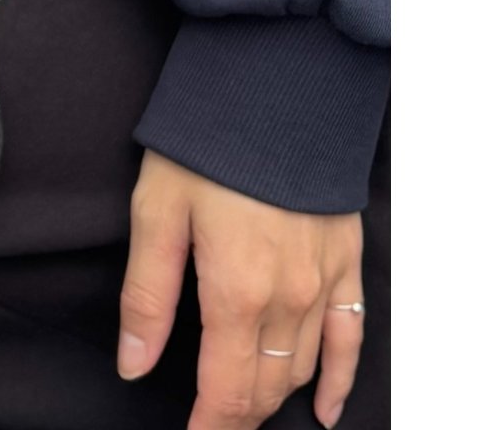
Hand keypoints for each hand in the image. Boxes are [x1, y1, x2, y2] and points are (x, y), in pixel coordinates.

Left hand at [119, 150, 364, 428]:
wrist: (274, 88)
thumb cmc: (208, 142)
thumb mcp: (155, 213)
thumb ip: (146, 296)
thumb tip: (134, 362)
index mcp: (237, 292)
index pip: (225, 390)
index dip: (208, 426)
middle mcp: (289, 298)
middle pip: (265, 386)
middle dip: (237, 415)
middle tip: (213, 426)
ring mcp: (324, 282)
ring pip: (304, 368)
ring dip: (276, 397)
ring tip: (248, 414)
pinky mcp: (346, 260)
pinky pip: (352, 337)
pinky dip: (340, 378)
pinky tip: (325, 406)